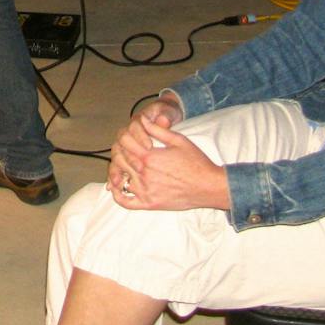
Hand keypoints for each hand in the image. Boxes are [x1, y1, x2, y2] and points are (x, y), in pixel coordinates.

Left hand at [108, 115, 229, 211]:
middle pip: (119, 159)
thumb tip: (142, 119)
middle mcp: (144, 173)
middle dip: (120, 152)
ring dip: (118, 170)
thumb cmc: (196, 162)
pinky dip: (117, 194)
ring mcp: (145, 191)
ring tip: (123, 165)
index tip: (128, 138)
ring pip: (120, 178)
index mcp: (149, 156)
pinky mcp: (149, 204)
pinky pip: (125, 201)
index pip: (124, 143)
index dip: (123, 138)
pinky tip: (117, 187)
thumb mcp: (178, 140)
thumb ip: (157, 129)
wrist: (208, 186)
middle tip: (125, 150)